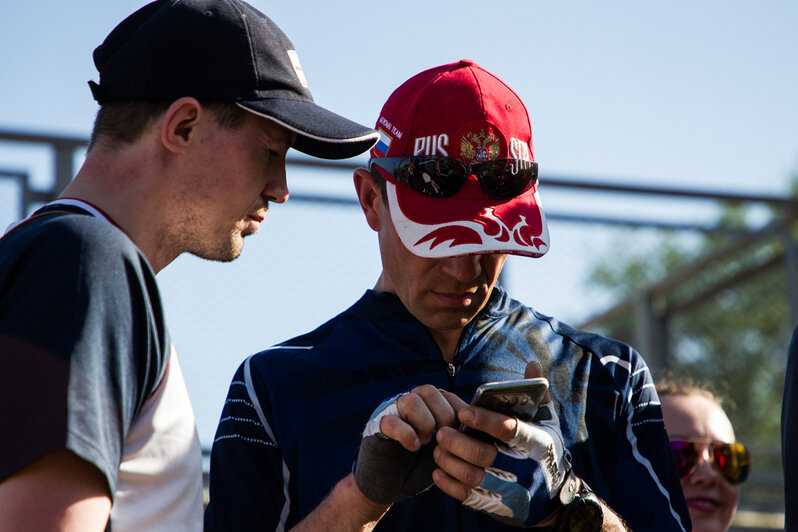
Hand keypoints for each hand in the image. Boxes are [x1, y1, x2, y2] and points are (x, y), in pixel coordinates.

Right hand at [354, 385, 466, 503]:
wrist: (388, 482)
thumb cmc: (420, 464)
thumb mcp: (444, 448)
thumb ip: (458, 433)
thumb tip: (479, 425)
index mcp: (428, 404)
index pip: (448, 395)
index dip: (459, 415)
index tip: (460, 436)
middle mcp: (410, 401)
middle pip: (430, 391)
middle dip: (443, 417)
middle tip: (443, 440)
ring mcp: (392, 411)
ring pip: (411, 400)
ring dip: (425, 423)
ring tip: (426, 443)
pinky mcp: (378, 425)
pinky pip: (391, 421)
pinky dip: (406, 435)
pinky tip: (413, 447)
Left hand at [432, 363, 570, 525]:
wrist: (553, 497)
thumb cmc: (544, 450)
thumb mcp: (547, 423)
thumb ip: (537, 395)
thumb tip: (532, 364)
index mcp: (535, 442)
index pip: (508, 429)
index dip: (485, 420)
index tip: (463, 412)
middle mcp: (521, 466)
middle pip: (485, 455)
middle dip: (459, 442)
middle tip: (441, 432)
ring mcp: (508, 488)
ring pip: (473, 476)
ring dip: (450, 462)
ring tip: (437, 449)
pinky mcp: (495, 503)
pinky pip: (467, 496)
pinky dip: (449, 484)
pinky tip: (438, 472)